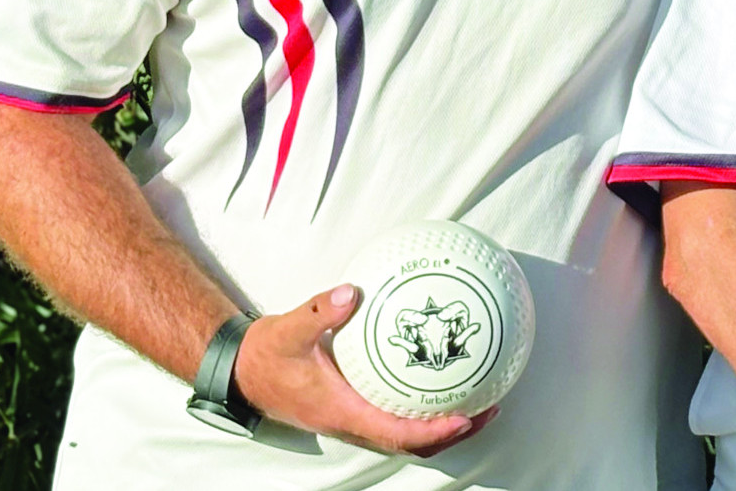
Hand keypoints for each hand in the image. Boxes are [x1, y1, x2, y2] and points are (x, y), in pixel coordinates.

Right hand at [234, 284, 494, 456]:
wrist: (245, 372)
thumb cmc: (268, 355)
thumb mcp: (290, 328)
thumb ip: (320, 311)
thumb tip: (350, 291)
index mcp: (344, 412)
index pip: (399, 433)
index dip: (435, 431)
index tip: (467, 418)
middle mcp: (354, 424)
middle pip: (413, 444)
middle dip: (454, 433)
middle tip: (489, 409)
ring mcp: (355, 420)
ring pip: (407, 435)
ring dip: (443, 424)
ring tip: (478, 398)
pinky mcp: (354, 409)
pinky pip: (397, 415)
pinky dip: (424, 407)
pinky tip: (440, 376)